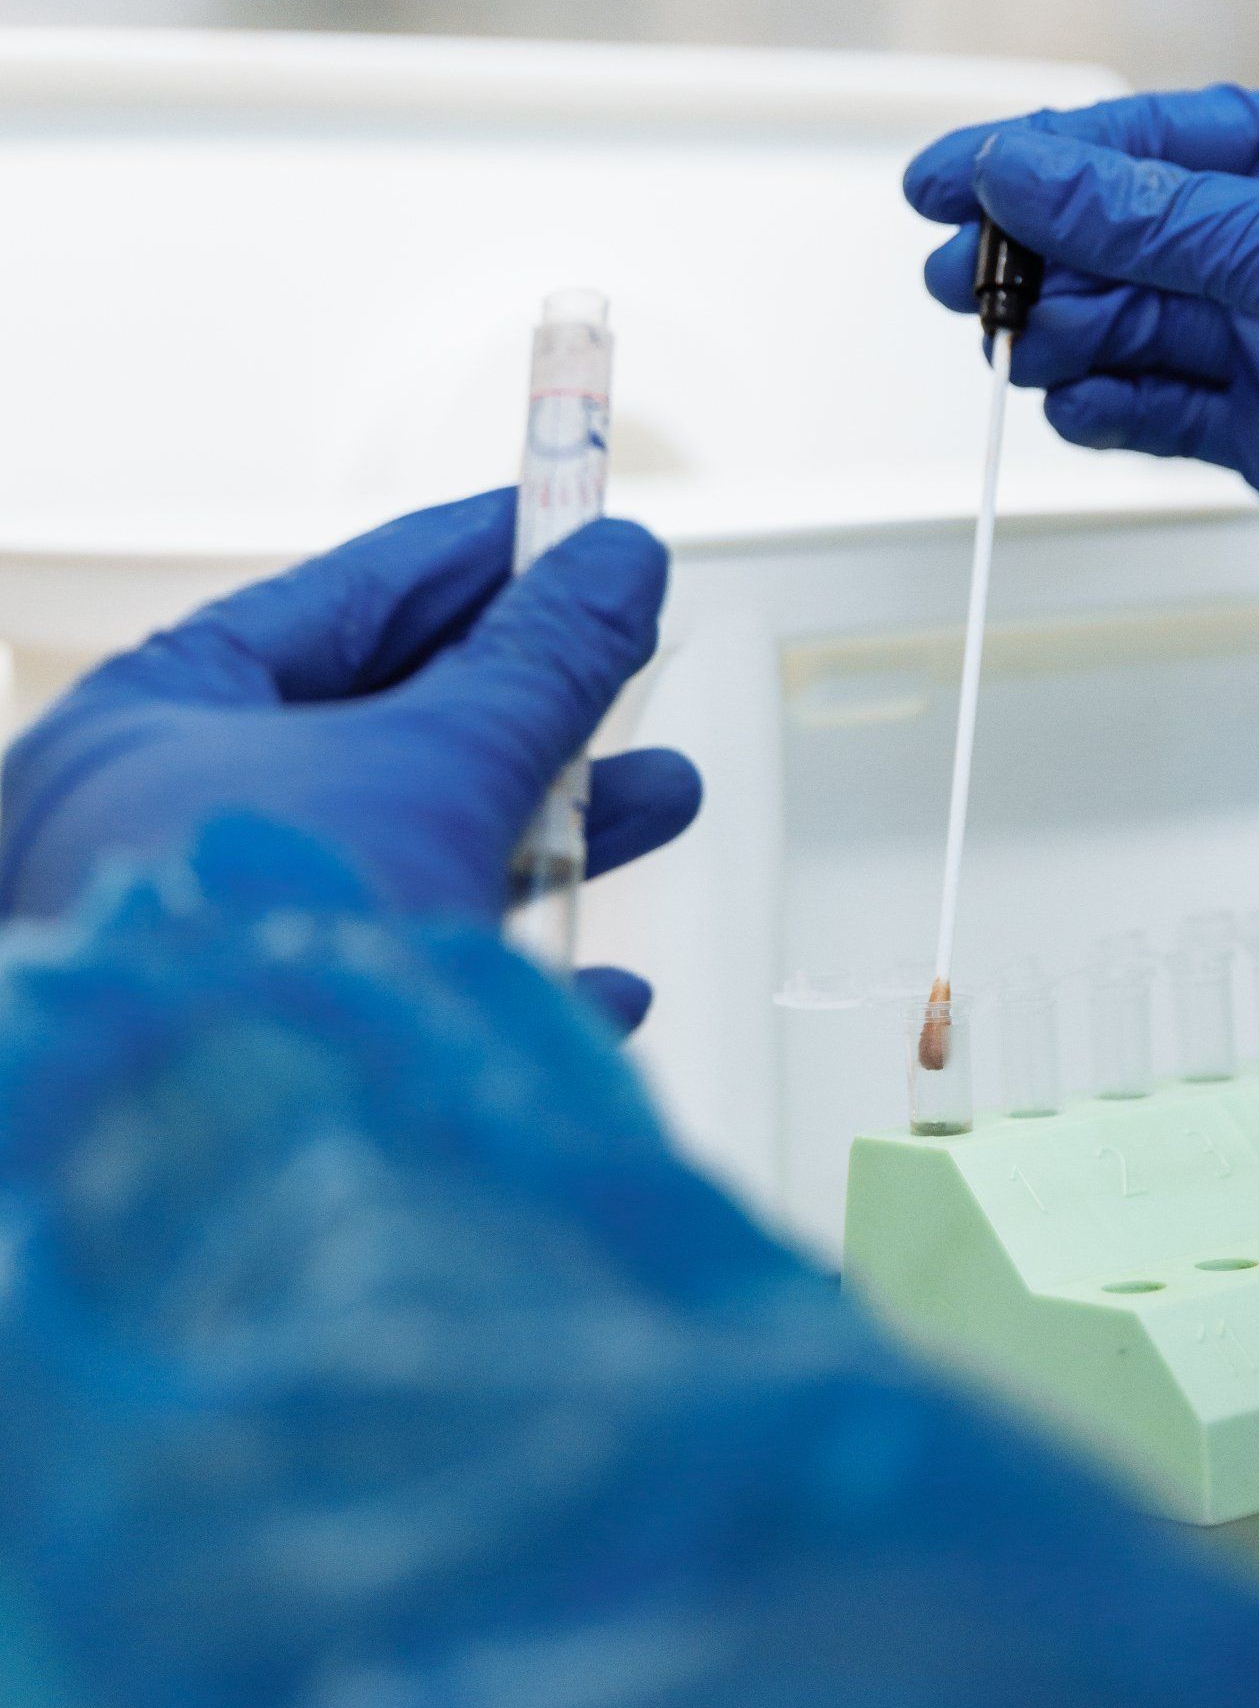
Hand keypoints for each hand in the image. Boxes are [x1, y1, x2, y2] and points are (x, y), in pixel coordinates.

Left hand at [0, 489, 700, 1032]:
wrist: (232, 1185)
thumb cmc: (277, 936)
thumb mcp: (438, 763)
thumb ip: (540, 664)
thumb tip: (619, 565)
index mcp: (145, 727)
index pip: (328, 605)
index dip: (463, 559)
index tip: (559, 522)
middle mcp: (148, 833)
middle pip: (373, 737)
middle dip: (528, 710)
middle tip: (627, 666)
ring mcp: (200, 951)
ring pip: (400, 862)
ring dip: (547, 838)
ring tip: (662, 801)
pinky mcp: (263, 1062)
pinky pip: (400, 995)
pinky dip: (505, 979)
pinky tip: (605, 985)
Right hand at [907, 84, 1258, 619]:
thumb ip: (1169, 222)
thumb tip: (1034, 169)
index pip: (1135, 145)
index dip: (1029, 162)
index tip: (938, 185)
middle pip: (1115, 241)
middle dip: (1033, 259)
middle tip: (964, 287)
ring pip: (1129, 331)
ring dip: (1065, 338)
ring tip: (1023, 350)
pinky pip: (1165, 415)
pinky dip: (1111, 412)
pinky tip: (1077, 406)